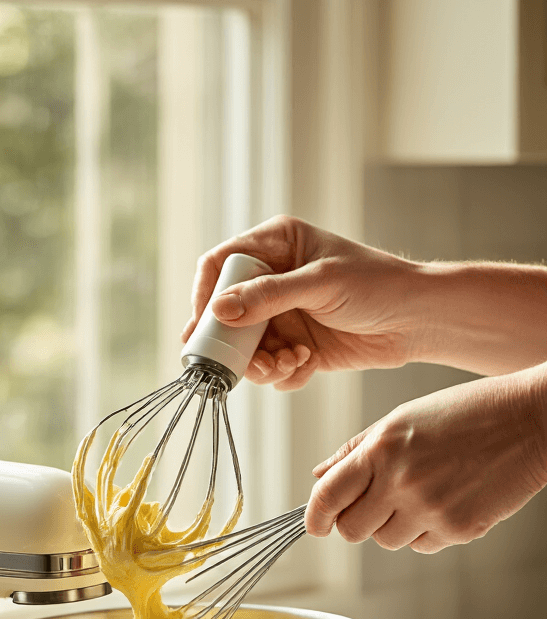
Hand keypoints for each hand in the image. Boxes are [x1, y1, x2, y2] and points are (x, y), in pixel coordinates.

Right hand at [182, 215, 420, 390]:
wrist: (418, 321)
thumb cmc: (378, 285)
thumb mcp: (321, 284)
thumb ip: (269, 296)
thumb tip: (219, 311)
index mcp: (276, 244)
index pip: (219, 266)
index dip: (205, 297)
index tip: (201, 330)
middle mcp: (273, 279)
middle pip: (226, 314)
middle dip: (234, 344)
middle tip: (247, 363)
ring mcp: (284, 315)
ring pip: (246, 347)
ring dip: (261, 364)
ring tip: (287, 364)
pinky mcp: (296, 346)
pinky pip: (271, 367)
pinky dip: (282, 374)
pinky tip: (306, 366)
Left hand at [305, 367, 546, 552]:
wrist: (529, 422)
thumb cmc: (468, 413)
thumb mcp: (402, 419)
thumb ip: (356, 450)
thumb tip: (319, 476)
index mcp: (382, 449)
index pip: (327, 496)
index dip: (314, 517)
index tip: (315, 524)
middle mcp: (402, 481)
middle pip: (352, 530)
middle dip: (355, 522)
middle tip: (373, 505)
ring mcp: (431, 509)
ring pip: (386, 541)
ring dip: (393, 525)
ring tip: (420, 493)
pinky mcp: (458, 529)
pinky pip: (422, 545)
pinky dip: (426, 531)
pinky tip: (446, 500)